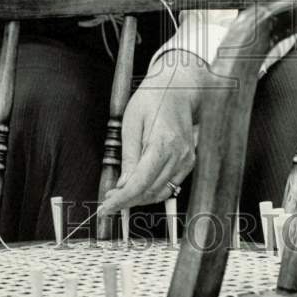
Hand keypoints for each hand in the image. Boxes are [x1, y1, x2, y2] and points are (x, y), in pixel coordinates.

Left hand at [98, 56, 201, 215]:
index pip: (140, 183)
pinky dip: (153, 190)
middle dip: (127, 201)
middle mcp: (179, 155)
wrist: (179, 88)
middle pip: (151, 191)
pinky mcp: (189, 162)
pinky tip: (138, 187)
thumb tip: (123, 184)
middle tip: (108, 200)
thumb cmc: (153, 98)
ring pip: (161, 193)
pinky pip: (170, 185)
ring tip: (120, 195)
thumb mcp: (131, 122)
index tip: (106, 207)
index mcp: (163, 143)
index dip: (122, 199)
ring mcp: (187, 160)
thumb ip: (128, 155)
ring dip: (140, 198)